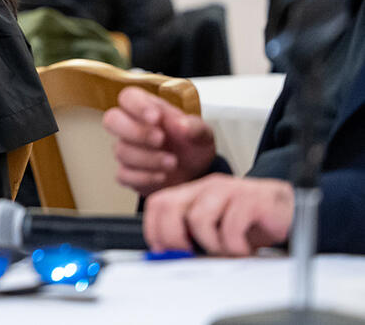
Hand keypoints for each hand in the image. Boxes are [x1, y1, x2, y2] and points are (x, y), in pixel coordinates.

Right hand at [102, 86, 217, 195]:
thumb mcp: (202, 134)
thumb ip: (194, 126)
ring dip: (148, 158)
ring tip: (172, 162)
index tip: (157, 118)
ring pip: (121, 150)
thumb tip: (181, 124)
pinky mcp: (127, 173)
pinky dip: (144, 177)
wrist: (196, 175)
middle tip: (160, 140)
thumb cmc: (193, 148)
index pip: (128, 97)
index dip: (137, 106)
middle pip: (111, 120)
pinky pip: (123, 174)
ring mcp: (127, 150)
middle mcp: (131, 127)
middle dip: (135, 131)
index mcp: (147, 109)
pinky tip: (162, 176)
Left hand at [143, 174, 293, 255]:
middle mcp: (207, 187)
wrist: (289, 208)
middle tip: (189, 254)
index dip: (154, 229)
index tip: (161, 251)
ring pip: (198, 218)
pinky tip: (243, 248)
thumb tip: (171, 257)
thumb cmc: (250, 220)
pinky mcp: (251, 200)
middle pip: (169, 206)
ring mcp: (229, 190)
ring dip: (209, 244)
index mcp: (194, 192)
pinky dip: (234, 245)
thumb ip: (193, 235)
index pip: (158, 203)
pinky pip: (230, 225)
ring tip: (225, 251)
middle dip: (173, 237)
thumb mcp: (216, 227)